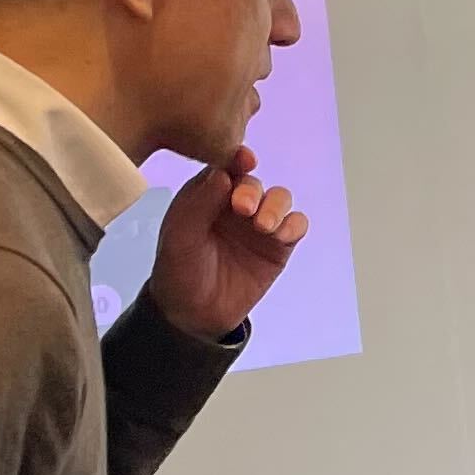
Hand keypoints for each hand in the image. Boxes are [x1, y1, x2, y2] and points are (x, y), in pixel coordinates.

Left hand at [149, 146, 306, 341]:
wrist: (194, 316)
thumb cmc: (179, 272)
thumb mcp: (179, 236)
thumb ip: (199, 203)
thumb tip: (223, 173)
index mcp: (206, 195)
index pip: (225, 167)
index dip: (237, 158)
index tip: (245, 159)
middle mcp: (234, 205)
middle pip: (254, 182)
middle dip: (252, 191)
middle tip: (242, 208)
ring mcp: (258, 225)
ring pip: (279, 198)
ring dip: (275, 207)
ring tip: (263, 226)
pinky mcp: (278, 247)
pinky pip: (295, 225)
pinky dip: (293, 224)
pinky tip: (281, 235)